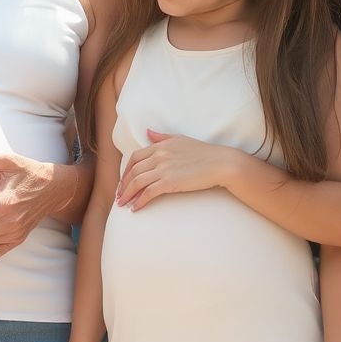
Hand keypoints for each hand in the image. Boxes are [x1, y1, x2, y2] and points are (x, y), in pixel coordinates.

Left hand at [115, 130, 234, 210]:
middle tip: (119, 196)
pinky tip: (135, 208)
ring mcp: (163, 169)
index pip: (135, 158)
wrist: (221, 163)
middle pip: (133, 172)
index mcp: (160, 146)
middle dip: (123, 185)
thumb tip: (148, 133)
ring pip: (137, 183)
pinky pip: (148, 193)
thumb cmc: (204, 152)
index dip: (126, 171)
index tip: (123, 181)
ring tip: (122, 204)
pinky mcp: (169, 182)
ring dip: (127, 195)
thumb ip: (162, 137)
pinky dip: (139, 201)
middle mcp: (158, 156)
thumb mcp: (181, 139)